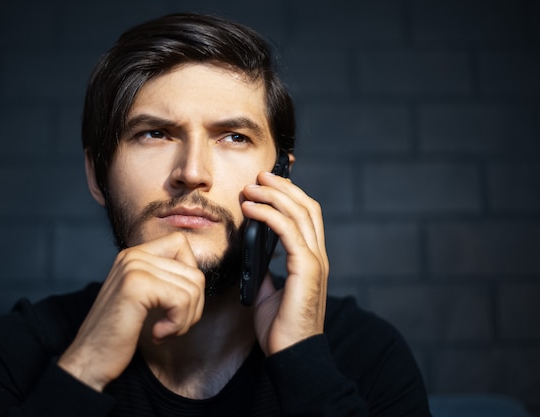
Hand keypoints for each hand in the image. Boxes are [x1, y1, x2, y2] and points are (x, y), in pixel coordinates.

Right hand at [58, 232, 204, 390]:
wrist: (90, 359)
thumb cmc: (119, 334)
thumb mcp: (145, 298)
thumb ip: (165, 279)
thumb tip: (198, 277)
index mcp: (134, 254)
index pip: (181, 244)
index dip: (190, 276)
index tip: (175, 303)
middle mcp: (133, 255)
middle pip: (194, 272)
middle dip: (193, 307)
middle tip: (172, 326)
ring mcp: (134, 267)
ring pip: (192, 288)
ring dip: (185, 319)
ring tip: (163, 331)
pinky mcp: (136, 285)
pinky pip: (182, 300)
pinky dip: (177, 324)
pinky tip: (157, 334)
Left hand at [241, 171, 328, 355]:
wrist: (291, 355)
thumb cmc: (281, 328)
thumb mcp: (268, 293)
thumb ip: (264, 272)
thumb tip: (252, 257)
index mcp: (310, 259)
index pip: (307, 215)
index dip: (290, 194)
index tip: (267, 183)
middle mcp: (317, 256)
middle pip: (307, 207)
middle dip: (282, 187)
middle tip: (259, 176)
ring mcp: (315, 262)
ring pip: (300, 214)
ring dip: (274, 195)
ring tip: (251, 186)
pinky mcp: (306, 270)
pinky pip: (289, 232)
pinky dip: (270, 215)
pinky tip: (252, 209)